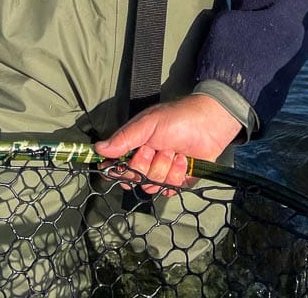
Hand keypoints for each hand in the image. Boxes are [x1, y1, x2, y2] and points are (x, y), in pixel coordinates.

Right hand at [95, 94, 241, 192]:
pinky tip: (184, 161)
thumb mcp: (148, 124)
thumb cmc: (177, 117)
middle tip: (156, 148)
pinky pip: (170, 190)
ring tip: (174, 151)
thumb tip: (98, 149)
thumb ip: (124, 138)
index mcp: (135, 146)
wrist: (210, 123)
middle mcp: (146, 162)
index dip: (116, 170)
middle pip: (133, 179)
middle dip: (145, 165)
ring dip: (164, 168)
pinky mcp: (179, 182)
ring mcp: (163, 173)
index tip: (122, 166)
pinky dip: (177, 176)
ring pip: (152, 186)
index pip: (116, 167)